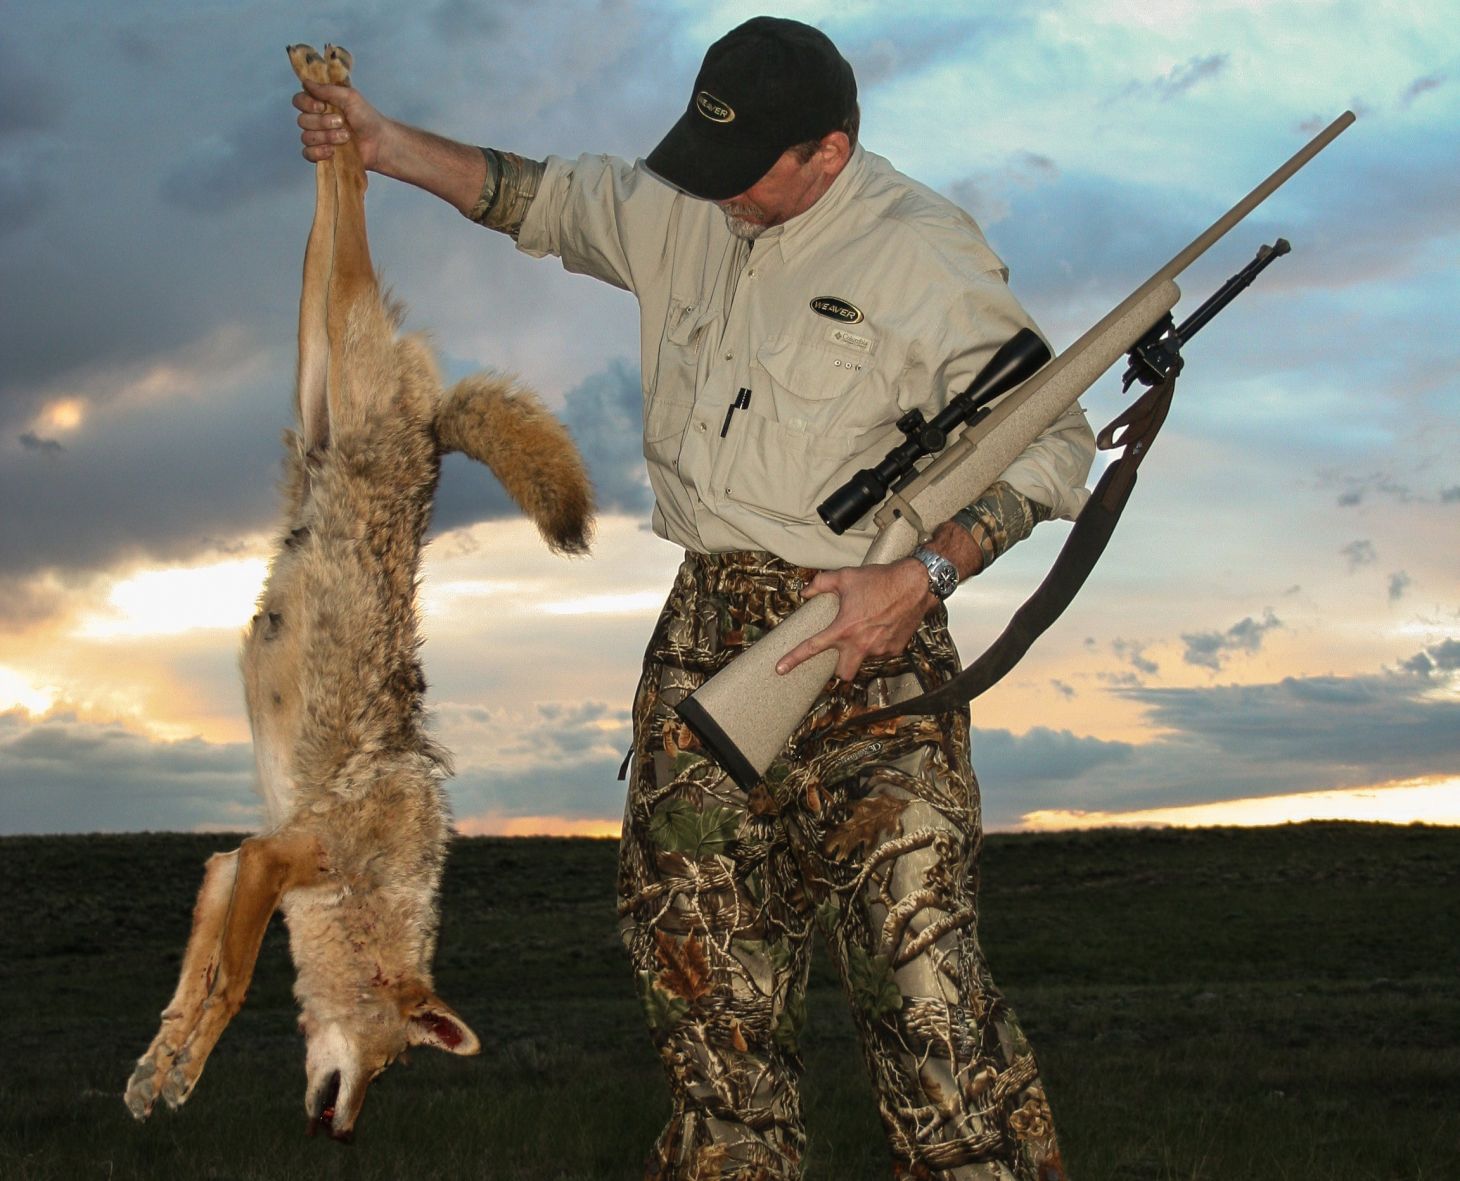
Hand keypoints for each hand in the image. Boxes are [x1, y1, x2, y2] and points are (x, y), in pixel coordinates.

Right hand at [294, 80, 387, 168]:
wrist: (379, 142)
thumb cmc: (367, 118)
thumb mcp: (350, 97)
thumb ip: (327, 90)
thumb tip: (306, 81)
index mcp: (321, 104)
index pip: (299, 101)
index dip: (306, 104)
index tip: (322, 106)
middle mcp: (317, 120)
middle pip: (302, 120)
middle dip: (322, 122)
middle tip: (342, 122)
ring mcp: (319, 138)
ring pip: (306, 137)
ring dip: (326, 137)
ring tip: (345, 137)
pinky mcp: (322, 154)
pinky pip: (307, 153)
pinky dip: (318, 152)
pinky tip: (332, 151)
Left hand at [775, 559, 934, 682]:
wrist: (916, 584)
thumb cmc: (881, 579)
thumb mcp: (846, 577)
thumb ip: (820, 584)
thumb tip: (806, 591)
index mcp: (844, 628)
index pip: (812, 647)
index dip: (793, 659)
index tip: (780, 668)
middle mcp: (861, 644)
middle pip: (844, 673)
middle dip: (840, 669)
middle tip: (841, 653)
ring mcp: (880, 649)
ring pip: (864, 659)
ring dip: (862, 650)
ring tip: (869, 627)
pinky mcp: (895, 649)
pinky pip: (881, 652)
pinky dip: (879, 643)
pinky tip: (883, 626)